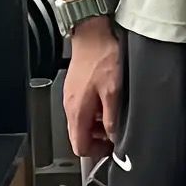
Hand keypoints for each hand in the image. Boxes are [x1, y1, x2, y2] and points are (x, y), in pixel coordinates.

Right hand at [63, 20, 122, 159]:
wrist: (91, 33)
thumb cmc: (101, 57)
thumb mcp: (113, 91)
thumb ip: (112, 118)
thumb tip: (114, 136)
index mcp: (77, 111)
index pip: (79, 147)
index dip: (96, 152)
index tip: (111, 147)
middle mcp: (70, 107)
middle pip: (79, 135)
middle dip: (98, 138)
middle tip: (116, 132)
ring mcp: (71, 96)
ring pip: (82, 122)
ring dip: (97, 124)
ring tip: (114, 115)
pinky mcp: (75, 87)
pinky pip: (83, 108)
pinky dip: (95, 111)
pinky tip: (108, 100)